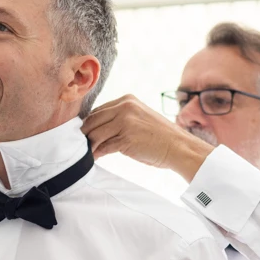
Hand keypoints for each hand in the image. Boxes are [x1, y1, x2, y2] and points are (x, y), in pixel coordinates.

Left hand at [82, 95, 213, 180]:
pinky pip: (103, 147)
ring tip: (86, 154)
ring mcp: (125, 122)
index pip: (98, 110)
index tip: (85, 135)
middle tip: (80, 146)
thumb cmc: (160, 137)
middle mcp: (125, 107)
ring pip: (95, 134)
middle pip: (93, 121)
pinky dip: (96, 154)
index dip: (89, 124)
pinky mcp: (126, 138)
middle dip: (85, 135)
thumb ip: (120, 119)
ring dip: (89, 146)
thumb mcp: (139, 118)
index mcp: (127, 100)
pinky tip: (94, 159)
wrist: (180, 147)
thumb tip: (96, 130)